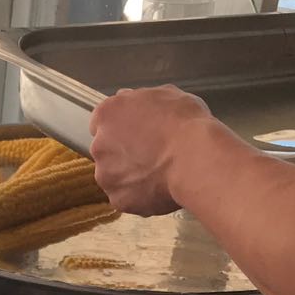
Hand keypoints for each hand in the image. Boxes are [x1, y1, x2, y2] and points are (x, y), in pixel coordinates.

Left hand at [90, 85, 211, 215]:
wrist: (195, 159)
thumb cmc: (185, 124)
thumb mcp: (166, 95)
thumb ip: (140, 99)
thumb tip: (129, 99)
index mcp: (107, 114)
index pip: (103, 123)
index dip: (122, 129)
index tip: (136, 135)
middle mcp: (99, 145)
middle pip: (107, 151)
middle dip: (124, 154)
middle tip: (151, 155)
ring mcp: (106, 175)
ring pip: (115, 177)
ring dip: (131, 176)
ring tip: (159, 174)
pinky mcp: (118, 200)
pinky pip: (127, 198)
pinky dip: (140, 196)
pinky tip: (159, 189)